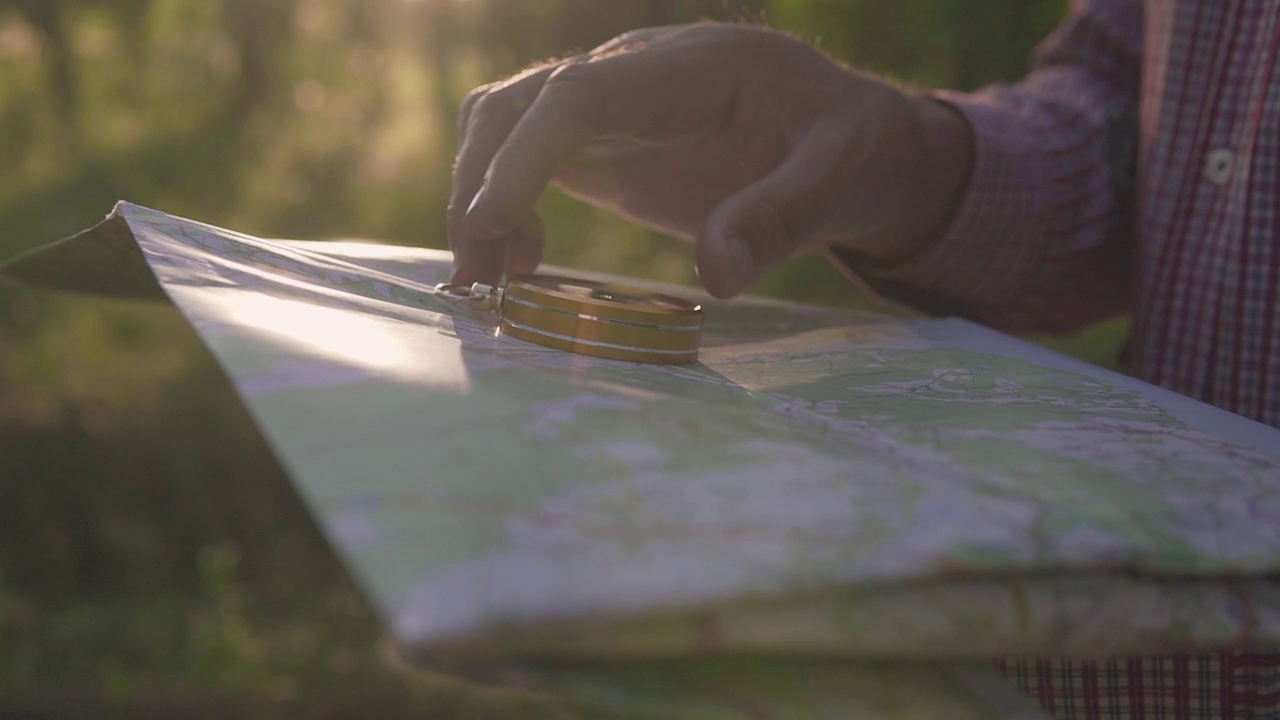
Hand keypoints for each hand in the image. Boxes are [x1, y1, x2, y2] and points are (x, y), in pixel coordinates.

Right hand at [448, 22, 971, 297]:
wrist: (859, 145)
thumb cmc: (858, 151)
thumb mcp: (842, 180)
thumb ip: (780, 218)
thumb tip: (716, 275)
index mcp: (692, 68)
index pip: (581, 92)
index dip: (526, 152)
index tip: (492, 223)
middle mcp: (638, 76)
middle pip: (522, 102)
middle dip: (482, 181)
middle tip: (475, 275)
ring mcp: (618, 112)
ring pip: (510, 125)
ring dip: (480, 195)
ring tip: (487, 280)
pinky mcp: (612, 150)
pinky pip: (532, 160)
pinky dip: (505, 208)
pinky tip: (521, 263)